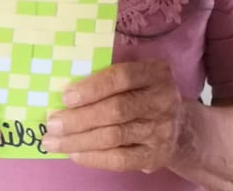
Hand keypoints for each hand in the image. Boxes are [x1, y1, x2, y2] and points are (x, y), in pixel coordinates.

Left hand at [43, 60, 186, 171]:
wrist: (180, 127)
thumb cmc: (145, 94)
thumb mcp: (139, 74)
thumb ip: (110, 74)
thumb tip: (66, 82)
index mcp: (155, 73)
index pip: (122, 77)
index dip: (93, 87)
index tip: (66, 97)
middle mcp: (162, 100)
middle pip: (116, 110)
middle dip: (79, 118)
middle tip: (52, 124)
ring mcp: (160, 130)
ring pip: (114, 137)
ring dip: (79, 140)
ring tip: (54, 142)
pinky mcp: (155, 156)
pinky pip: (119, 159)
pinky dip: (93, 158)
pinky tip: (75, 154)